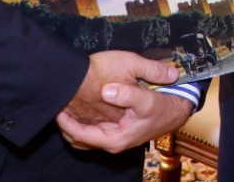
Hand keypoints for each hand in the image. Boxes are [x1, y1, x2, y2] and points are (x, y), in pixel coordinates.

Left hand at [58, 80, 194, 153]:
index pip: (81, 136)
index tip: (58, 108)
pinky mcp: (116, 131)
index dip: (66, 123)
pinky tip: (80, 109)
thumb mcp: (147, 98)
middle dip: (66, 125)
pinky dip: (83, 123)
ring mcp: (113, 138)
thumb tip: (106, 91)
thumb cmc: (161, 106)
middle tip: (57, 106)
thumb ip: (127, 94)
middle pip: (79, 139)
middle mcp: (112, 142)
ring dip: (73, 125)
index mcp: (115, 139)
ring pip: (84, 137)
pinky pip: (92, 131)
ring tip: (65, 107)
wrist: (176, 111)